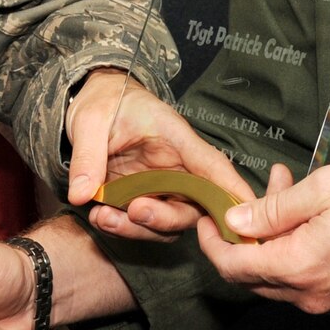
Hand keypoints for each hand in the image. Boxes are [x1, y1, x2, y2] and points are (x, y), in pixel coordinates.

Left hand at [65, 69, 253, 240]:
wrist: (92, 100)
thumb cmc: (103, 100)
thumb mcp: (90, 119)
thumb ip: (88, 155)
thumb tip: (81, 195)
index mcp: (177, 138)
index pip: (212, 166)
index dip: (233, 191)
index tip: (248, 213)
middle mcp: (177, 165)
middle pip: (194, 204)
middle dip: (167, 218)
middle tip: (135, 212)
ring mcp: (161, 185)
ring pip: (169, 220)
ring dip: (139, 228)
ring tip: (103, 218)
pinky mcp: (144, 196)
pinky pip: (144, 223)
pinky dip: (123, 227)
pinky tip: (99, 216)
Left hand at [198, 158, 329, 313]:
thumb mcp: (324, 188)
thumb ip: (274, 210)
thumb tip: (237, 222)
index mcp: (299, 267)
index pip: (234, 266)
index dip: (212, 243)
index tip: (208, 218)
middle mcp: (312, 294)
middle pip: (254, 275)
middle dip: (247, 233)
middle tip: (261, 191)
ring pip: (282, 276)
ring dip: (275, 237)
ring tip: (289, 190)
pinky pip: (307, 279)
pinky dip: (298, 249)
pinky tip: (311, 217)